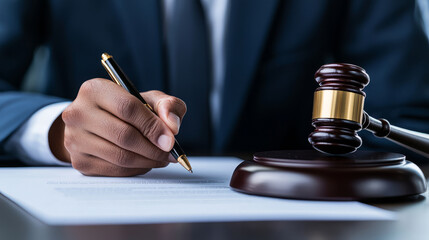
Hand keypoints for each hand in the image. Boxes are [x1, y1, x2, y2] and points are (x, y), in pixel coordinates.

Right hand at [49, 78, 186, 175]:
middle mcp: (78, 112)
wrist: (97, 123)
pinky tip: (146, 163)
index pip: (128, 108)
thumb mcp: (149, 99)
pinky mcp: (79, 161)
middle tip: (170, 154)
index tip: (170, 140)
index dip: (152, 126)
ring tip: (162, 158)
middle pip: (124, 136)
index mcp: (95, 90)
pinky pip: (114, 170)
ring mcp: (75, 139)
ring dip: (148, 161)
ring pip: (120, 157)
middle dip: (153, 148)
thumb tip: (172, 126)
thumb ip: (167, 105)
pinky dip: (136, 170)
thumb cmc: (127, 109)